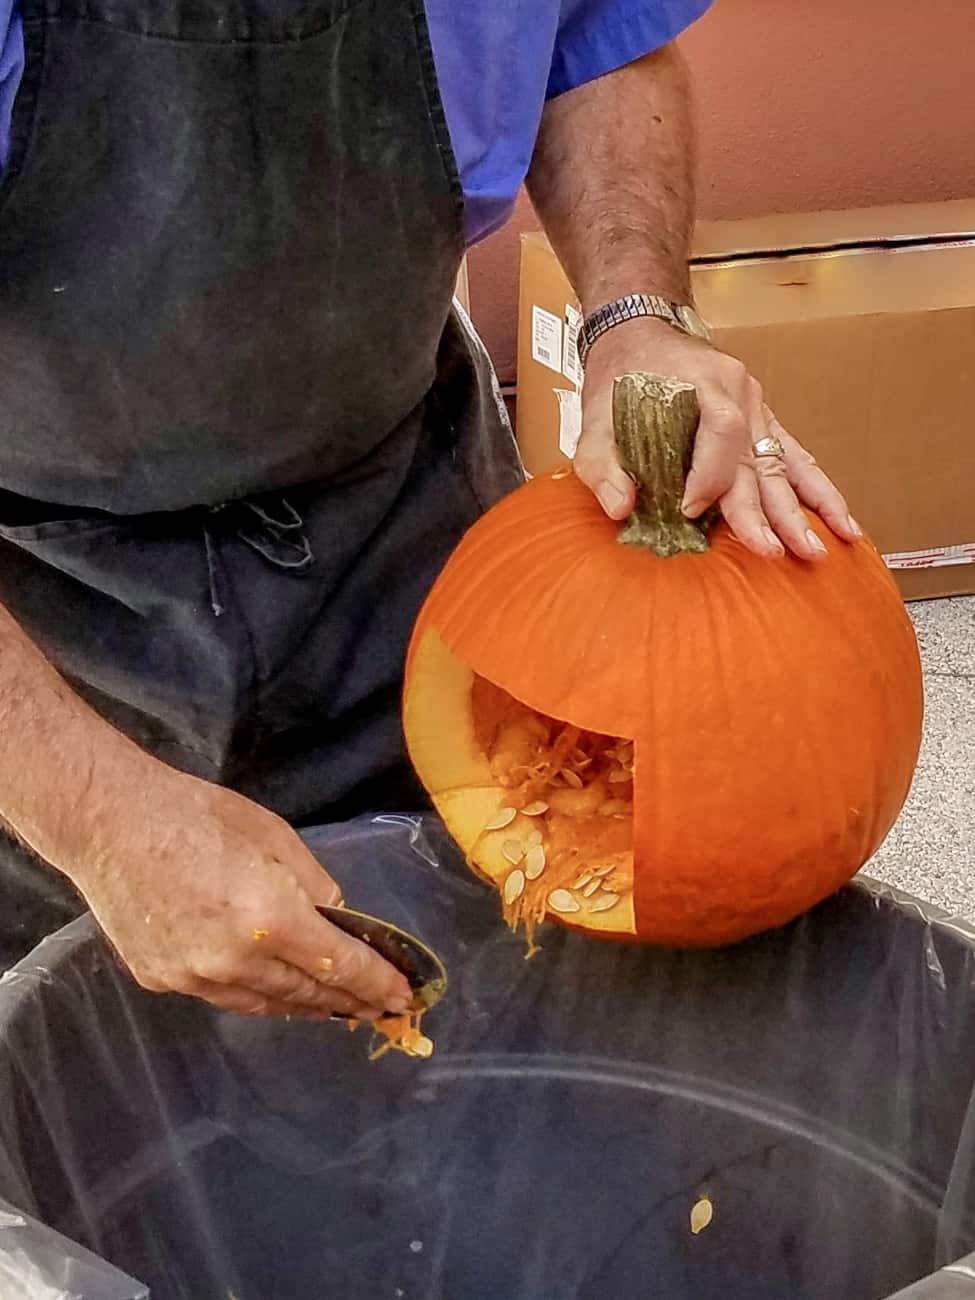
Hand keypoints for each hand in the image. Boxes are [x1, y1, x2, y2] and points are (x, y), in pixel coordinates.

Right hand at [74, 766, 413, 1020]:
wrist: (108, 823)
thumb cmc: (196, 815)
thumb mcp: (273, 836)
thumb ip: (313, 885)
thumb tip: (337, 920)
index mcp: (269, 917)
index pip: (338, 964)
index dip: (376, 983)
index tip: (405, 997)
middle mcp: (234, 960)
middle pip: (306, 991)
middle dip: (349, 1000)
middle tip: (380, 1007)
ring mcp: (195, 977)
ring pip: (267, 1004)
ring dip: (308, 1006)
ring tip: (338, 1008)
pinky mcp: (163, 979)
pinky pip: (227, 998)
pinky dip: (262, 998)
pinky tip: (279, 994)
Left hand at [574, 317, 861, 559]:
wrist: (641, 333)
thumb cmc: (620, 378)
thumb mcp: (594, 418)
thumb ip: (602, 464)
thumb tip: (619, 508)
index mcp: (704, 385)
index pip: (721, 434)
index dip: (709, 477)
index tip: (691, 510)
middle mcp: (741, 395)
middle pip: (760, 460)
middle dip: (771, 512)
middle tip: (780, 552)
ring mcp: (759, 408)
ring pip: (788, 463)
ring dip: (809, 507)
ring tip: (826, 546)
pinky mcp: (764, 422)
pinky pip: (796, 458)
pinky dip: (817, 491)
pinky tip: (840, 522)